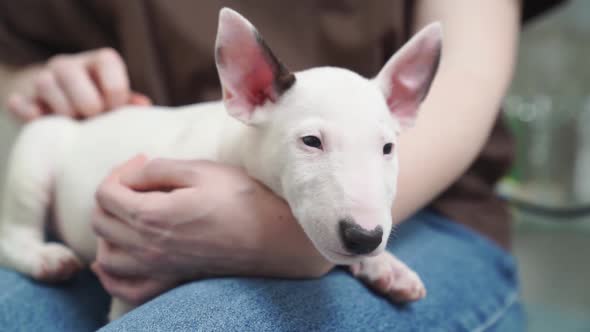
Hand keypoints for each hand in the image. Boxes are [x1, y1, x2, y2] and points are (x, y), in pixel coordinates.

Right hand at [5, 48, 150, 121]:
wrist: (60, 109)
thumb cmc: (100, 106)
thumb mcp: (116, 101)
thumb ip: (128, 103)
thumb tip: (144, 105)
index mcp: (97, 62)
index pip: (107, 60)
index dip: (114, 89)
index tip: (115, 109)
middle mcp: (69, 65)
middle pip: (71, 71)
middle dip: (86, 102)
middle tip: (93, 118)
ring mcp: (43, 79)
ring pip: (45, 83)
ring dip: (62, 110)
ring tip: (73, 123)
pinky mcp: (23, 98)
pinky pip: (20, 102)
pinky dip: (29, 113)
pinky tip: (42, 120)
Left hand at [92, 156, 332, 303]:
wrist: (272, 238)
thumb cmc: (241, 200)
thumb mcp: (200, 170)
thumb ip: (158, 168)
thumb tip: (133, 174)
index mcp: (152, 215)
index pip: (107, 193)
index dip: (119, 171)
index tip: (142, 160)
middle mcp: (147, 247)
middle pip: (102, 222)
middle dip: (111, 194)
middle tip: (136, 180)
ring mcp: (157, 270)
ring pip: (107, 256)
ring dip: (106, 232)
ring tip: (125, 215)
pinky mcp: (170, 282)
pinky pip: (124, 288)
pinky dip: (110, 275)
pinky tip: (113, 260)